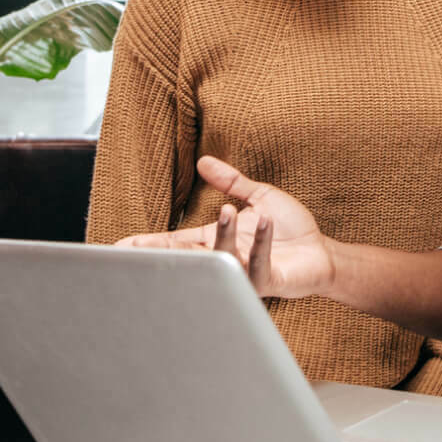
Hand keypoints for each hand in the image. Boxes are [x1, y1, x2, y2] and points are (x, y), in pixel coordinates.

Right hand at [117, 157, 335, 300]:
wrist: (322, 252)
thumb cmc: (290, 229)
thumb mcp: (259, 196)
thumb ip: (231, 182)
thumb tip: (202, 161)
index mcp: (218, 239)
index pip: (177, 242)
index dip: (150, 244)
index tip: (120, 248)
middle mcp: (226, 258)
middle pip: (188, 258)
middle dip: (163, 255)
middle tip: (136, 251)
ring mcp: (245, 272)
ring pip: (224, 258)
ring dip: (223, 235)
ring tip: (226, 209)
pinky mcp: (268, 280)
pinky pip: (259, 262)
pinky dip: (260, 242)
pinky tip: (262, 219)